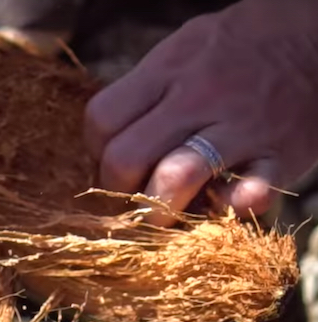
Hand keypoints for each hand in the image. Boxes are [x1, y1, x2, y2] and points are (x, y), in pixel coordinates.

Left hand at [84, 0, 317, 223]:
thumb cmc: (235, 51)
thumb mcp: (182, 51)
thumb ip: (145, 93)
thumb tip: (105, 144)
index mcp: (167, 70)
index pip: (103, 120)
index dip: (96, 151)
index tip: (111, 161)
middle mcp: (197, 97)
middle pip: (126, 157)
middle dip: (120, 189)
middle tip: (134, 194)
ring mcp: (241, 127)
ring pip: (175, 178)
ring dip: (159, 209)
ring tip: (163, 215)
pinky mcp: (281, 154)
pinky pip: (251, 192)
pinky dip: (235, 208)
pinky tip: (227, 206)